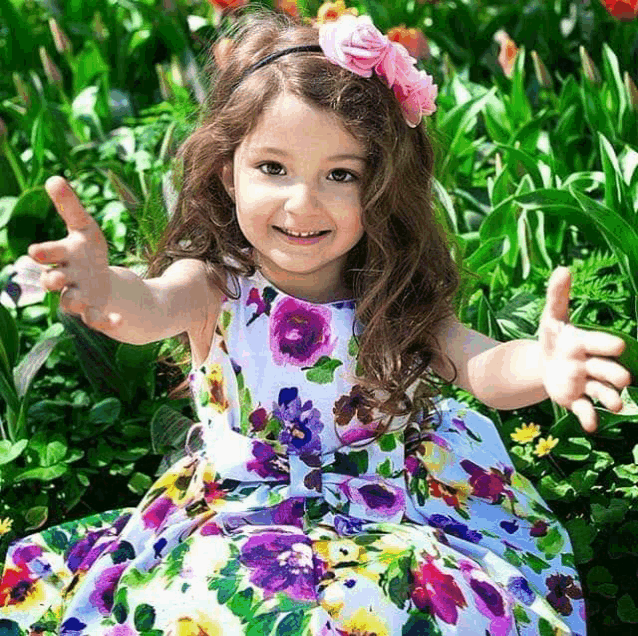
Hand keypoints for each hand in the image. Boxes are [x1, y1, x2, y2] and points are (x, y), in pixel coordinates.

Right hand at [28, 176, 121, 330]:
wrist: (101, 284)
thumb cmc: (87, 253)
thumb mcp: (84, 228)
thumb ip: (70, 207)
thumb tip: (53, 178)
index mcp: (62, 258)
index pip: (49, 255)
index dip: (44, 253)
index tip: (36, 251)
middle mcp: (65, 280)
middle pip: (54, 281)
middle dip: (53, 279)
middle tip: (56, 278)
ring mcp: (79, 298)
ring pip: (70, 302)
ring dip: (73, 301)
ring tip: (80, 300)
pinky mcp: (94, 313)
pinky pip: (97, 320)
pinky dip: (106, 321)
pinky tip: (118, 321)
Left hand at [539, 266, 631, 432]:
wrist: (543, 363)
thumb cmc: (553, 337)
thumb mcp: (551, 317)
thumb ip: (557, 295)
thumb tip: (563, 268)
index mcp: (585, 343)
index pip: (599, 344)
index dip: (606, 345)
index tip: (617, 345)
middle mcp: (590, 365)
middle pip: (608, 371)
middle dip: (615, 375)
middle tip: (623, 379)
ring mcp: (585, 384)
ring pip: (603, 393)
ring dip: (611, 399)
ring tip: (614, 404)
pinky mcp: (575, 400)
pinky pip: (585, 410)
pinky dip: (588, 418)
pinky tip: (590, 426)